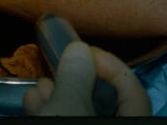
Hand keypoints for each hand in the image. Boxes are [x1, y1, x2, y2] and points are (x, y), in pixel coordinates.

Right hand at [23, 41, 151, 115]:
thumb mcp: (68, 108)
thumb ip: (75, 78)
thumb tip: (79, 49)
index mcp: (129, 123)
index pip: (133, 90)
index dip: (110, 65)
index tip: (82, 52)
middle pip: (102, 100)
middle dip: (76, 77)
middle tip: (60, 63)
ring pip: (78, 111)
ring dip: (57, 94)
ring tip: (40, 83)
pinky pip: (62, 119)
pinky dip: (49, 109)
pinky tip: (33, 100)